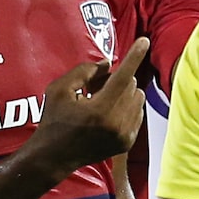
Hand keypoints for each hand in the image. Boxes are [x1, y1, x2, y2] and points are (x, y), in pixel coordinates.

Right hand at [31, 35, 151, 171]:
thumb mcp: (59, 89)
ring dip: (124, 92)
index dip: (134, 56)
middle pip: (130, 85)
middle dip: (116, 79)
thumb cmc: (53, 120)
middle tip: (95, 86)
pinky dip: (126, 107)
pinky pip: (138, 113)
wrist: (54, 157)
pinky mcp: (127, 143)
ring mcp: (124, 136)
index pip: (123, 76)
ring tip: (101, 100)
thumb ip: (84, 71)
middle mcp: (117, 124)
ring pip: (138, 98)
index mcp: (100, 110)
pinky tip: (107, 113)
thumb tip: (108, 64)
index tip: (144, 41)